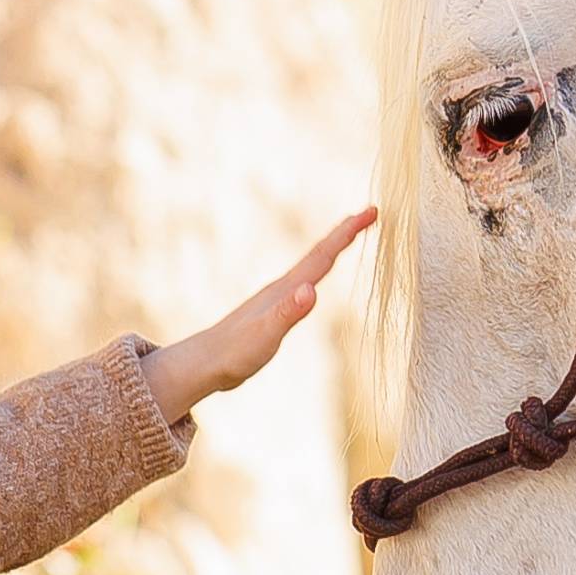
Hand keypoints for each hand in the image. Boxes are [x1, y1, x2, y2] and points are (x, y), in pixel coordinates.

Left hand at [146, 212, 375, 424]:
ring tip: (349, 235)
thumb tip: (312, 289)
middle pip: (320, 253)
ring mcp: (278, 297)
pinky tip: (315, 278)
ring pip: (311, 265)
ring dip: (333, 248)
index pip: (323, 255)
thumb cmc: (233, 353)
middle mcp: (283, 287)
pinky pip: (304, 282)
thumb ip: (287, 313)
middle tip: (370, 213)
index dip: (348, 233)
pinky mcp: (274, 310)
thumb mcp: (265, 336)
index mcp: (286, 289)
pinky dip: (317, 271)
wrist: (204, 363)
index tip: (371, 211)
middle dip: (346, 232)